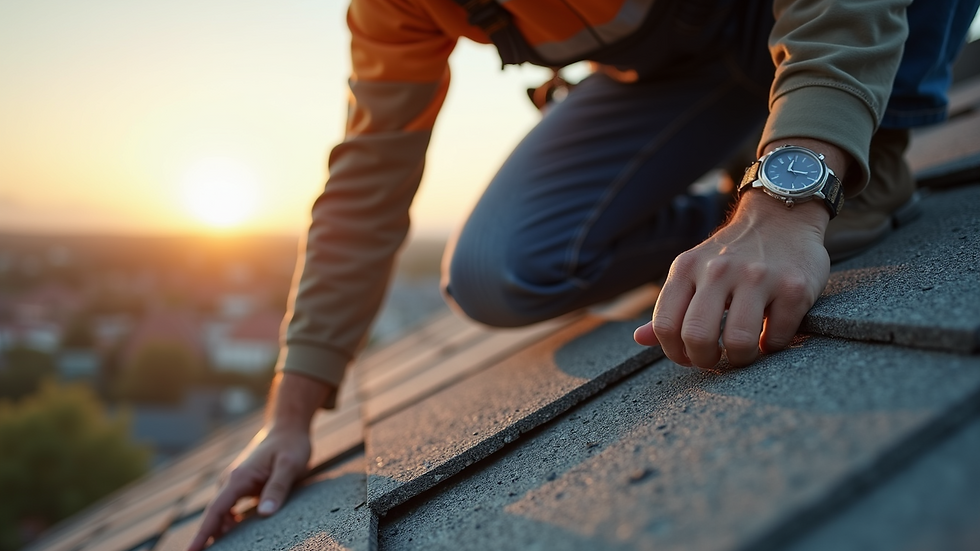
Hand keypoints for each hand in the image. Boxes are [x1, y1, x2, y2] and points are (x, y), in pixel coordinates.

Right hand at [186, 426, 310, 550]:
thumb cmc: (290, 446)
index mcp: (239, 478)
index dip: (202, 533)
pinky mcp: (242, 486)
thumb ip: (277, 488)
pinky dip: (229, 522)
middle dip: (207, 537)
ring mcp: (234, 483)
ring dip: (219, 531)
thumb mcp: (290, 466)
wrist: (288, 429)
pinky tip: (236, 533)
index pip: (215, 511)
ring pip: (221, 513)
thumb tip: (264, 514)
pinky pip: (230, 508)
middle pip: (214, 515)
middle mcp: (231, 481)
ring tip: (225, 548)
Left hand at [634, 189, 829, 367]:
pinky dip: (772, 346)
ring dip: (740, 359)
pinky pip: (776, 337)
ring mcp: (758, 277)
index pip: (665, 325)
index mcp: (687, 267)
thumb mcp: (693, 270)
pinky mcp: (793, 287)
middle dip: (704, 361)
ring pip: (739, 342)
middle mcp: (719, 270)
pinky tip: (769, 335)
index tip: (688, 357)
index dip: (674, 352)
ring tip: (743, 352)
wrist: (782, 216)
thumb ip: (670, 307)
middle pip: (697, 336)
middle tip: (715, 360)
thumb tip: (639, 339)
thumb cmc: (732, 254)